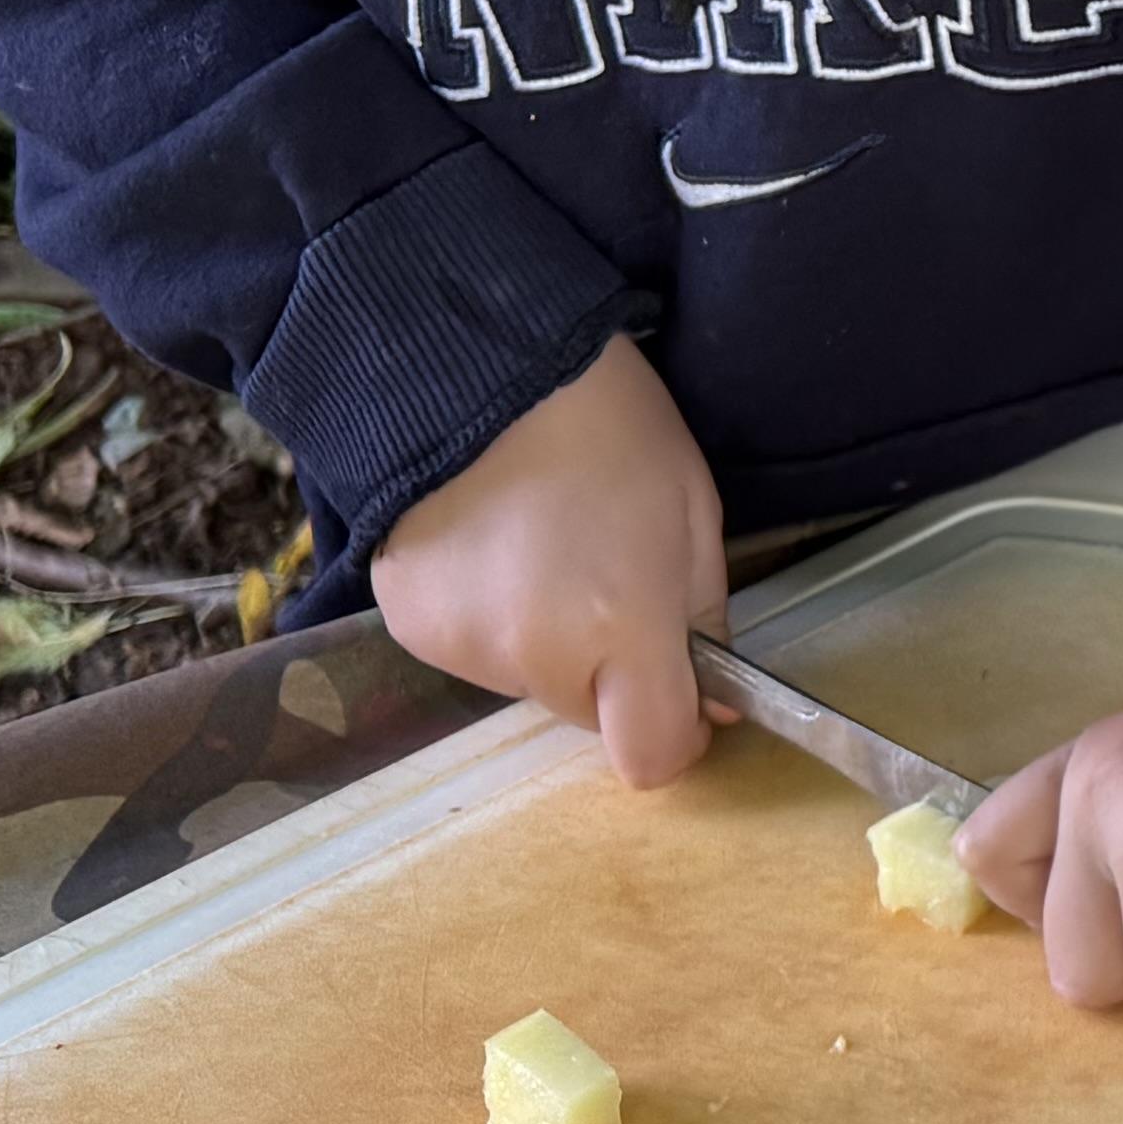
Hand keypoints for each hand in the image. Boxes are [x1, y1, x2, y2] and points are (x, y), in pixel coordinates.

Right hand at [372, 334, 726, 785]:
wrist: (482, 369)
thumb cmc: (611, 428)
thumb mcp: (692, 514)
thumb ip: (706, 622)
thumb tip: (712, 705)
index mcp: (623, 629)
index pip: (652, 754)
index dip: (678, 732)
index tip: (686, 691)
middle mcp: (537, 657)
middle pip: (590, 717)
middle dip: (611, 673)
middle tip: (611, 584)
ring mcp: (464, 647)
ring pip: (529, 684)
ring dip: (548, 644)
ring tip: (545, 551)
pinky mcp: (410, 628)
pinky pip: (472, 652)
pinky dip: (490, 621)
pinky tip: (493, 549)